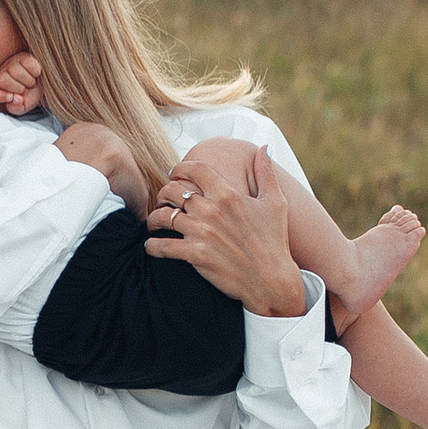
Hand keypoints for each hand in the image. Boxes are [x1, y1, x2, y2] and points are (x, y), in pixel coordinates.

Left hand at [0, 52, 46, 115]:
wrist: (44, 87)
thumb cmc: (30, 96)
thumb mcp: (23, 107)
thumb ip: (16, 108)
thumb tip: (16, 99)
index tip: (11, 98)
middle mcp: (1, 74)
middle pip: (2, 80)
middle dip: (18, 88)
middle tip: (25, 90)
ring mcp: (12, 64)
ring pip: (16, 72)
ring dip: (29, 81)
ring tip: (31, 83)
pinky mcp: (24, 57)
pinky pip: (29, 64)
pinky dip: (35, 72)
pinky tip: (35, 75)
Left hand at [145, 141, 303, 315]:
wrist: (272, 280)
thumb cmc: (274, 241)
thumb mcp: (276, 202)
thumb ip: (266, 173)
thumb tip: (263, 148)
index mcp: (229, 194)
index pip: (195, 169)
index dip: (180, 168)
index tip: (174, 173)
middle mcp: (212, 210)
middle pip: (172, 190)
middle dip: (163, 194)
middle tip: (163, 201)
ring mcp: (202, 233)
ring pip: (163, 216)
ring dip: (154, 219)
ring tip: (154, 223)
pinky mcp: (196, 255)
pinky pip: (163, 246)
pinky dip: (152, 246)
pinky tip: (151, 246)